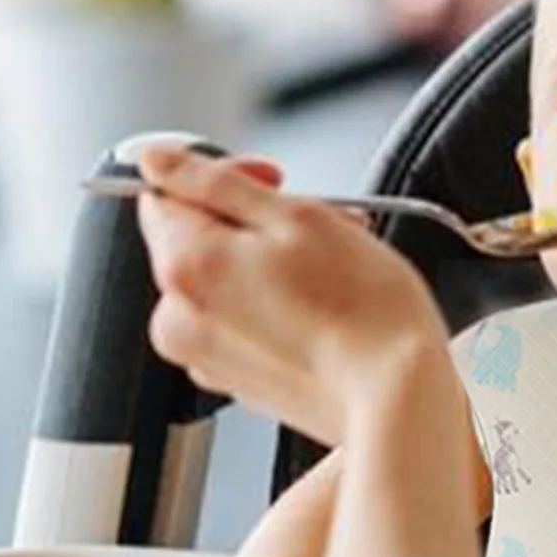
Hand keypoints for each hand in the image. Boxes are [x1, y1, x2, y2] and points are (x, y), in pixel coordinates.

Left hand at [136, 146, 447, 446]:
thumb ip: (215, 182)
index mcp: (184, 265)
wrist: (397, 397)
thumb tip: (158, 159)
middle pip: (197, 239)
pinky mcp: (236, 379)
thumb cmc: (364, 312)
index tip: (273, 183)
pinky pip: (242, 323)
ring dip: (269, 265)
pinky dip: (275, 307)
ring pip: (224, 281)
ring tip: (332, 272)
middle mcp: (178, 316)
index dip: (227, 178)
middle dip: (255, 225)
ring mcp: (204, 355)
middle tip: (322, 229)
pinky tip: (323, 309)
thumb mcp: (296, 216)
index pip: (167, 191)